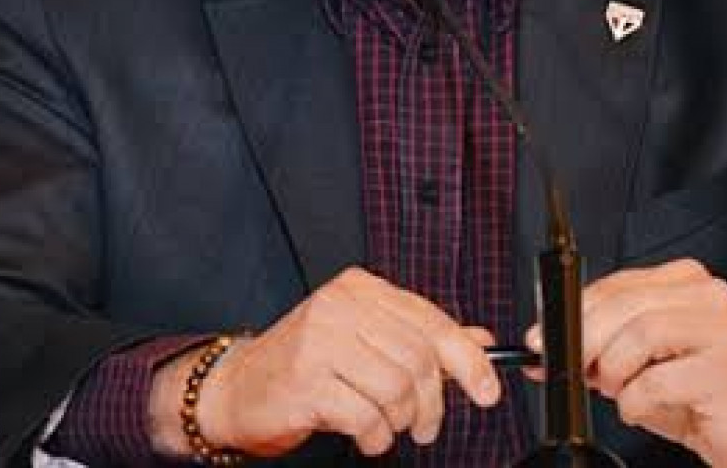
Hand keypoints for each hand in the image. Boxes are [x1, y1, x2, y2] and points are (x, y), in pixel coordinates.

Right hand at [151, 267, 502, 458]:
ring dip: (400, 422)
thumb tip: (479, 342)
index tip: (488, 391)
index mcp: (360, 288)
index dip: (469, 360)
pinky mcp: (306, 381)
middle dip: (431, 404)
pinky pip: (366, 417)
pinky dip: (375, 437)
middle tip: (424, 425)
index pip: (432, 321)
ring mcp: (320, 341)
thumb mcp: (365, 341)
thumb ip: (420, 338)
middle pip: (420, 359)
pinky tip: (365, 436)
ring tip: (386, 427)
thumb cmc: (306, 365)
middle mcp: (340, 306)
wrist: (237, 388)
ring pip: (398, 389)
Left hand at [524, 259, 726, 467]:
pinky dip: (636, 400)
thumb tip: (541, 348)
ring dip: (616, 372)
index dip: (574, 312)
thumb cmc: (699, 390)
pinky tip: (643, 407)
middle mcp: (704, 293)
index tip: (543, 338)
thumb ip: (597, 346)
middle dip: (587, 342)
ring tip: (621, 390)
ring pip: (639, 335)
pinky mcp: (723, 365)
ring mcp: (718, 325)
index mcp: (682, 279)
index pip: (614, 283)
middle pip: (623, 305)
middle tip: (580, 370)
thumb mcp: (640, 361)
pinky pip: (656, 380)